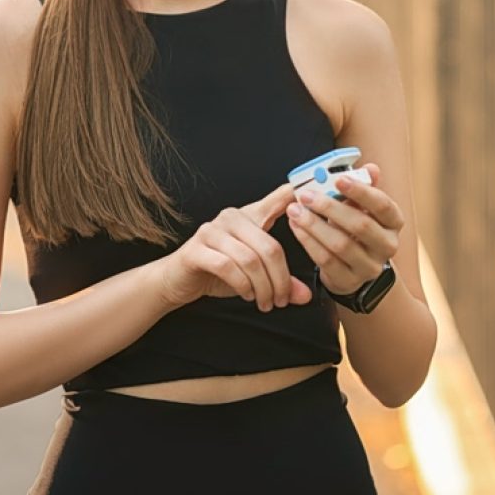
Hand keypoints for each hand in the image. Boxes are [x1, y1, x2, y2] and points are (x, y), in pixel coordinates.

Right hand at [152, 183, 315, 312]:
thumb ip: (281, 282)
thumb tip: (305, 296)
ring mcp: (211, 231)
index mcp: (249, 217)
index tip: (316, 191)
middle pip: (269, 247)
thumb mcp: (256, 277)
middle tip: (282, 301)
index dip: (297, 194)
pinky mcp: (196, 249)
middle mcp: (231, 218)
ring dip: (263, 288)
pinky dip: (243, 286)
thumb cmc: (219, 272)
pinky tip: (246, 295)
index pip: (277, 199)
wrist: (178, 280)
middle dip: (280, 280)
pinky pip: (228, 267)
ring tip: (266, 303)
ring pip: (250, 260)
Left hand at [286, 163, 402, 297]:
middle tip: (306, 195)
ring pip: (341, 245)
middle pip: (360, 225)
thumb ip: (363, 187)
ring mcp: (369, 266)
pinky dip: (308, 241)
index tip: (338, 179)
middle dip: (330, 208)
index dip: (361, 191)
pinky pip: (326, 260)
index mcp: (394, 222)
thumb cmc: (354, 228)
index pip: (382, 205)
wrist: (352, 267)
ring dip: (314, 225)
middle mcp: (387, 246)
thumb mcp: (361, 207)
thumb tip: (371, 168)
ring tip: (295, 210)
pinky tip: (296, 226)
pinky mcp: (349, 281)